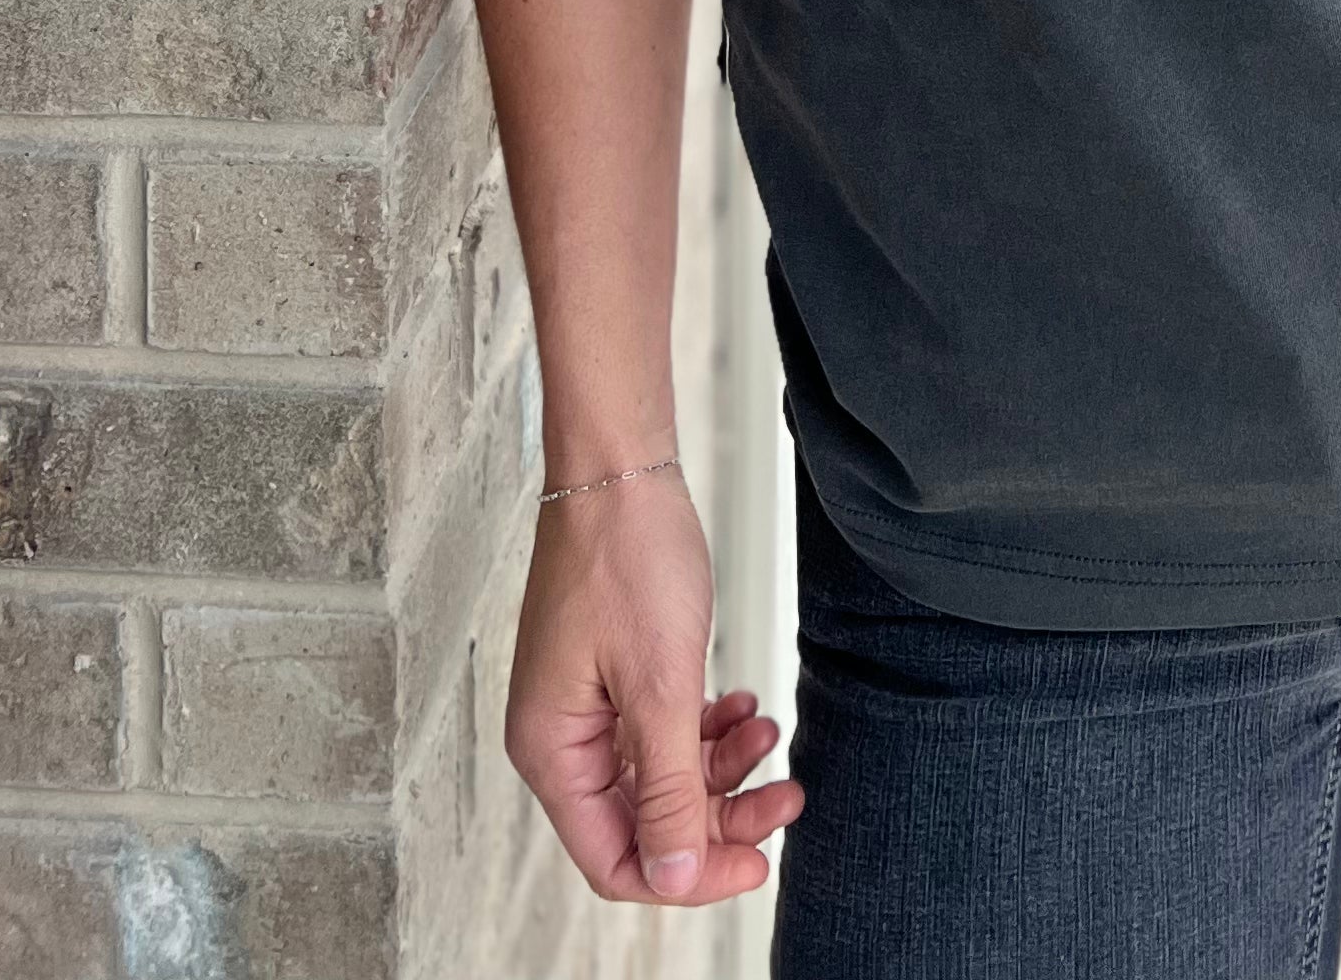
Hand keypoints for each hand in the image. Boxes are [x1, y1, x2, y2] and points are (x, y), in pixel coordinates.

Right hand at [504, 470, 802, 904]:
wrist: (621, 465)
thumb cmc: (627, 556)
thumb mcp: (661, 683)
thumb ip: (668, 787)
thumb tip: (675, 876)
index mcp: (553, 753)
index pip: (617, 861)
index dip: (690, 872)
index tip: (759, 861)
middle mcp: (562, 740)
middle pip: (646, 822)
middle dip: (721, 815)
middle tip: (787, 795)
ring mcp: (586, 707)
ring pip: (661, 776)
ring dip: (722, 766)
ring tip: (769, 729)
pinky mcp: (613, 675)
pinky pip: (663, 731)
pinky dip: (707, 728)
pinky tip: (744, 702)